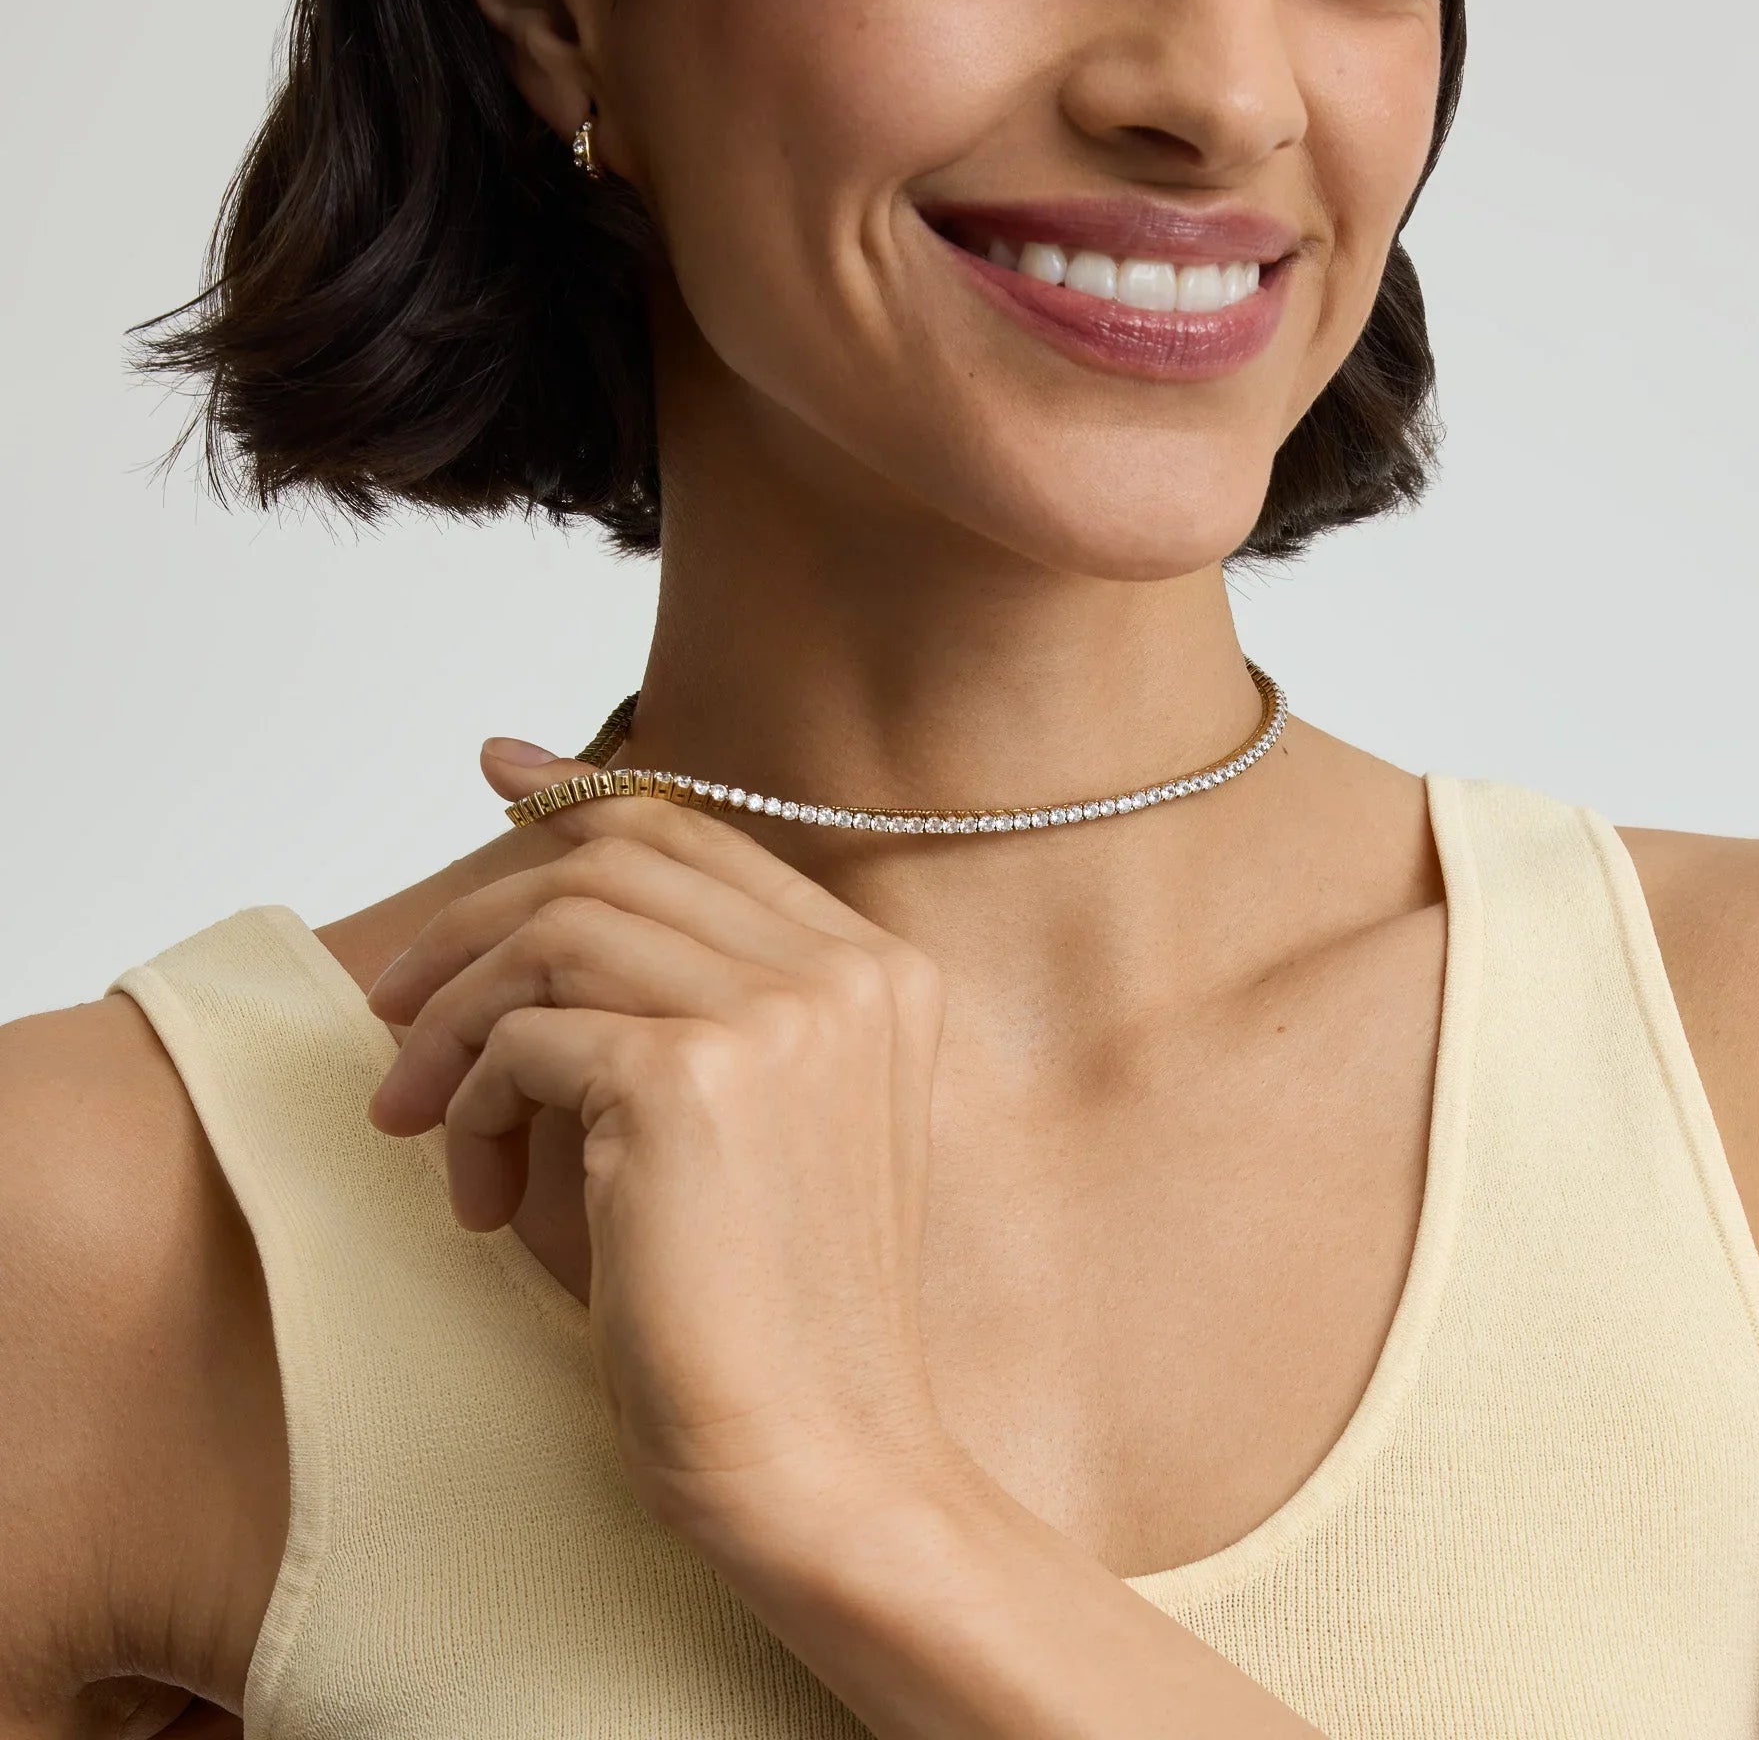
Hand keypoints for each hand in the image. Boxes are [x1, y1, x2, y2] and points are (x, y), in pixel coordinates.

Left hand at [361, 736, 954, 1555]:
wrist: (815, 1461)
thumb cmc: (766, 1309)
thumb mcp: (753, 1118)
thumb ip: (689, 992)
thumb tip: (554, 863)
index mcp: (879, 971)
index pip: (702, 833)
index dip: (586, 793)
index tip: (501, 778)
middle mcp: (846, 971)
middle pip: (613, 865)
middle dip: (478, 925)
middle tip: (398, 1016)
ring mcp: (781, 1016)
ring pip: (555, 932)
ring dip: (455, 1021)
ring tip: (421, 1120)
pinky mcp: (692, 1081)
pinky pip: (520, 1037)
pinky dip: (467, 1102)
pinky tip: (476, 1192)